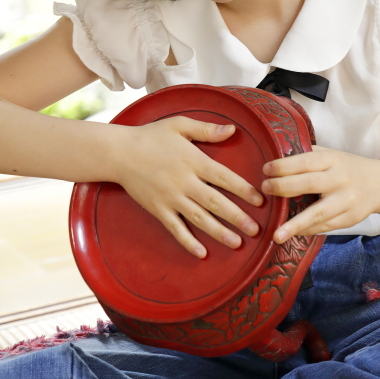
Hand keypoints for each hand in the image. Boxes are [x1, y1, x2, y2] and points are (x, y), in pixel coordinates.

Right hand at [112, 117, 262, 257]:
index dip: (244, 190)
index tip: (260, 201)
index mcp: (194, 161)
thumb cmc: (151, 136)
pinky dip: (188, 242)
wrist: (119, 153)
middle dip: (237, 217)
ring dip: (219, 232)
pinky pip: (176, 229)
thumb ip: (207, 129)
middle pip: (216, 202)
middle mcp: (185, 182)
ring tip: (237, 243)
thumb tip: (232, 130)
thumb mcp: (179, 124)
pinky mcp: (158, 209)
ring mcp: (171, 198)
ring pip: (199, 219)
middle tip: (255, 230)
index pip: (225, 178)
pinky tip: (202, 253)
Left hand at [261, 146, 379, 241]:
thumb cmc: (346, 168)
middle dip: (284, 187)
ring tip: (276, 234)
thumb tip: (276, 157)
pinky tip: (291, 234)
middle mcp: (340, 179)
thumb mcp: (331, 155)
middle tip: (264, 189)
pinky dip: (306, 231)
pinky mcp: (349, 219)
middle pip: (310, 184)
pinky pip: (324, 226)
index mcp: (333, 160)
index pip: (306, 161)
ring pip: (319, 213)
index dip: (284, 166)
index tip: (265, 170)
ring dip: (296, 224)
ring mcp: (346, 201)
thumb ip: (308, 156)